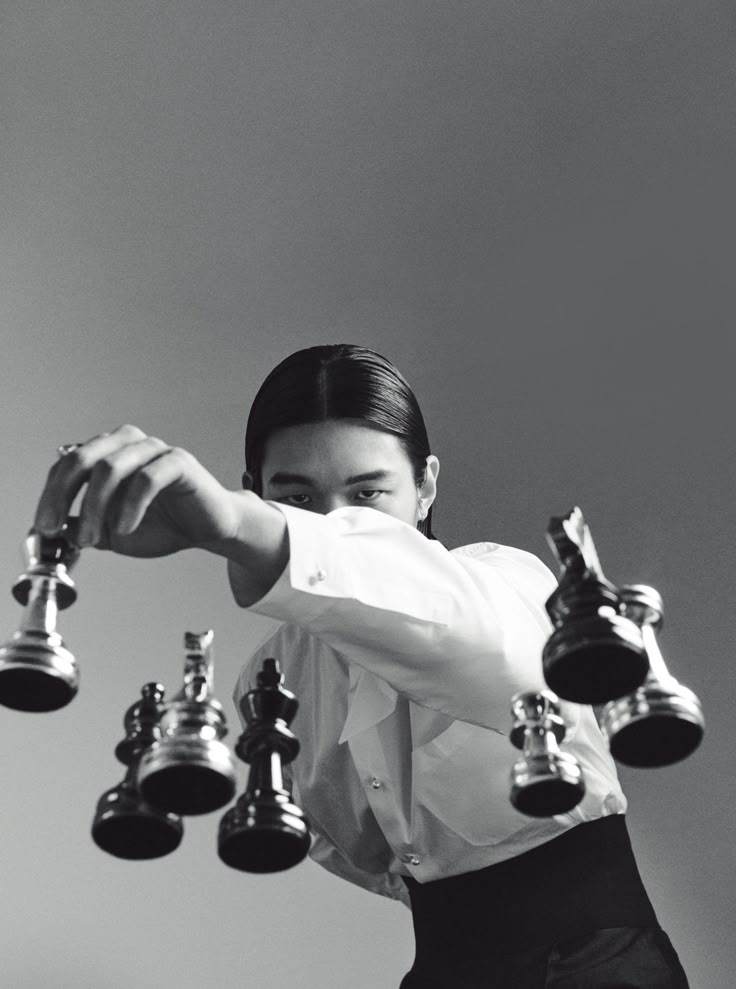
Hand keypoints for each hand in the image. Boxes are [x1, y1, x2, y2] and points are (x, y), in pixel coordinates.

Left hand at [33, 425, 242, 557]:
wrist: (209, 530)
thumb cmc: (164, 525)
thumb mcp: (111, 532)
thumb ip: (83, 526)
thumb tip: (54, 528)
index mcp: (109, 453)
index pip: (67, 464)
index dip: (50, 495)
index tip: (45, 527)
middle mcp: (128, 443)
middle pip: (81, 459)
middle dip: (61, 496)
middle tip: (55, 529)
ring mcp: (154, 449)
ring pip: (110, 469)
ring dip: (94, 508)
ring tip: (93, 538)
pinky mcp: (179, 461)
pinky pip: (145, 480)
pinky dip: (129, 507)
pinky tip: (125, 528)